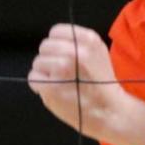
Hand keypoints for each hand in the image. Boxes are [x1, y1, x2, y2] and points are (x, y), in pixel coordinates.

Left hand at [28, 23, 144, 144]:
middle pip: (44, 47)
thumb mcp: (98, 53)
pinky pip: (34, 78)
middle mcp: (74, 51)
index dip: (56, 45)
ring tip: (60, 84)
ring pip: (37, 63)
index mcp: (88, 40)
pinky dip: (40, 86)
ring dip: (45, 74)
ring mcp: (62, 68)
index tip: (62, 56)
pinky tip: (54, 92)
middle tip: (62, 74)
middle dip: (50, 60)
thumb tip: (54, 41)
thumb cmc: (103, 85)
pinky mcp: (52, 86)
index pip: (56, 31)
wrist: (111, 113)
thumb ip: (77, 43)